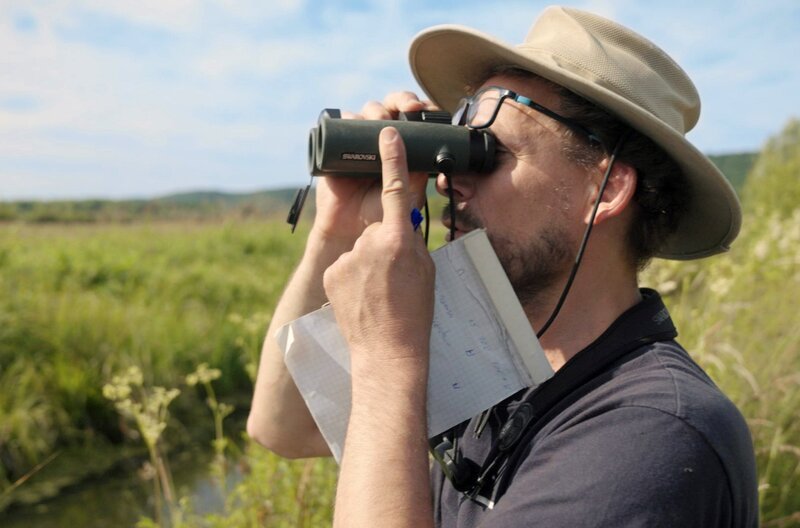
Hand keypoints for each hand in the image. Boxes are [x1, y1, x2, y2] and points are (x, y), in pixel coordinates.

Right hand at [311, 92, 434, 244]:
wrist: (351, 232)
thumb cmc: (381, 216)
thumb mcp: (408, 196)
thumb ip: (417, 175)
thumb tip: (430, 149)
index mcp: (402, 148)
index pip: (412, 118)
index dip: (418, 107)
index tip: (425, 108)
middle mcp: (381, 141)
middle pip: (391, 107)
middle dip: (401, 101)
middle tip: (409, 108)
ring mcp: (358, 142)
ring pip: (367, 113)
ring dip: (376, 109)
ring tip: (382, 121)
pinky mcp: (336, 148)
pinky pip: (340, 124)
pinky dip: (346, 117)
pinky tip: (354, 120)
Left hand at [323, 127, 434, 366]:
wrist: (386, 352)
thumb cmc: (414, 313)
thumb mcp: (425, 270)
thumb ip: (411, 241)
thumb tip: (400, 227)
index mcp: (398, 239)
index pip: (396, 189)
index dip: (391, 158)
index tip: (386, 131)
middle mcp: (370, 243)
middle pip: (376, 230)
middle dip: (384, 246)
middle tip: (393, 279)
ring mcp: (347, 258)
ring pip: (360, 249)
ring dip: (368, 265)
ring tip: (378, 294)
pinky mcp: (331, 274)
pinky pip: (345, 266)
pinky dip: (353, 278)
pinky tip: (362, 299)